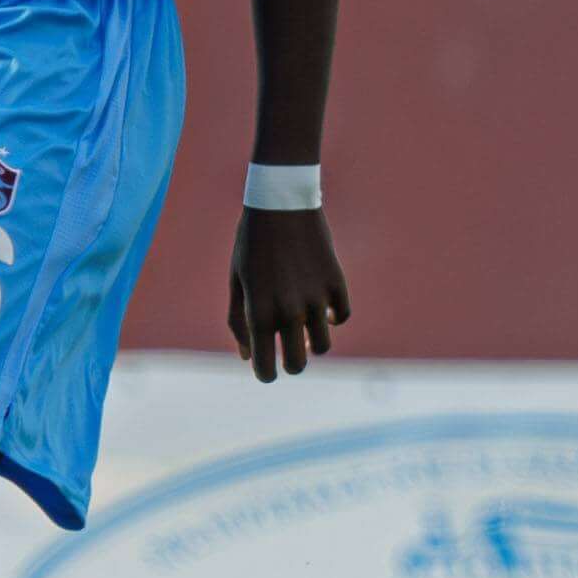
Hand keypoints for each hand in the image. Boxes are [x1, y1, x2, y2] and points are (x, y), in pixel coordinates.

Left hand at [230, 205, 349, 380]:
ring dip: (311, 341)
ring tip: (301, 326)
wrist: (281, 204)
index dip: (265, 374)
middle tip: (287, 354)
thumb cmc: (251, 244)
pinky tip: (320, 306)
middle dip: (291, 364)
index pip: (265, 366)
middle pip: (299, 364)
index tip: (266, 371)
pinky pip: (340, 317)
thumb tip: (248, 356)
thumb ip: (240, 321)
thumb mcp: (238, 281)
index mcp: (259, 312)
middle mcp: (289, 311)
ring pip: (322, 345)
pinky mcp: (337, 284)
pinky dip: (331, 317)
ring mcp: (316, 299)